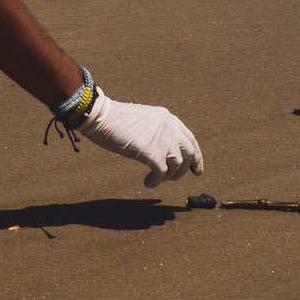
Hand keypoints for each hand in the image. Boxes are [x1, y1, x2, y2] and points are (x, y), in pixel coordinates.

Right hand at [78, 92, 203, 187]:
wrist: (102, 117)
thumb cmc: (116, 119)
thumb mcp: (144, 120)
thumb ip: (157, 131)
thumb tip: (163, 150)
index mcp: (168, 118)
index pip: (190, 139)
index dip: (196, 156)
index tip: (197, 169)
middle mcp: (170, 128)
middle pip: (189, 152)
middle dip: (186, 168)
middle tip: (173, 178)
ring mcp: (163, 140)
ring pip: (178, 164)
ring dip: (169, 176)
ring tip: (156, 178)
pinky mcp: (152, 153)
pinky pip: (162, 173)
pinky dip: (156, 181)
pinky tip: (148, 182)